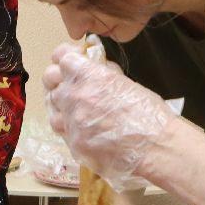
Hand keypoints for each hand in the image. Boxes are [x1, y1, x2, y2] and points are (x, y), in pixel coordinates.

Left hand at [42, 43, 177, 189]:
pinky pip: (62, 129)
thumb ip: (103, 74)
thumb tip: (95, 69)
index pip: (63, 58)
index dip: (68, 58)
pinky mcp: (73, 142)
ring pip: (52, 105)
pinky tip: (82, 126)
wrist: (154, 146)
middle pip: (49, 78)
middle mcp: (73, 95)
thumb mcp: (125, 82)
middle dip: (60, 78)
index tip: (74, 61)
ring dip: (61, 103)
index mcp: (88, 75)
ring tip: (76, 107)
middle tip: (72, 83)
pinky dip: (69, 125)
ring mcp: (70, 120)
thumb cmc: (148, 112)